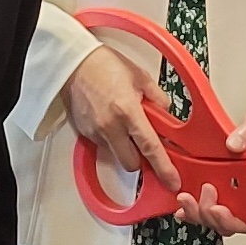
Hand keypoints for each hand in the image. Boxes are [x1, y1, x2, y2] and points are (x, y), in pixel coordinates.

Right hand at [65, 45, 179, 193]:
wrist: (73, 63)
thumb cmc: (104, 65)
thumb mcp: (141, 77)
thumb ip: (158, 98)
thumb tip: (166, 113)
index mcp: (128, 111)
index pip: (150, 147)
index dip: (164, 168)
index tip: (172, 181)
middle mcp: (110, 126)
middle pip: (131, 164)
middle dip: (141, 159)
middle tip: (145, 142)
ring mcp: (95, 132)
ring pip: (116, 156)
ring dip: (125, 148)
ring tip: (125, 125)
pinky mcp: (84, 133)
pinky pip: (103, 146)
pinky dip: (111, 139)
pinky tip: (111, 121)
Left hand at [176, 105, 245, 235]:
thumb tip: (233, 144)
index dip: (237, 219)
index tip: (221, 209)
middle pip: (232, 223)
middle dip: (213, 217)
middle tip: (202, 197)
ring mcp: (233, 195)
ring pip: (217, 219)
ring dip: (200, 214)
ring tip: (187, 198)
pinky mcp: (219, 190)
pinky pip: (205, 208)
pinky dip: (192, 211)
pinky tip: (182, 205)